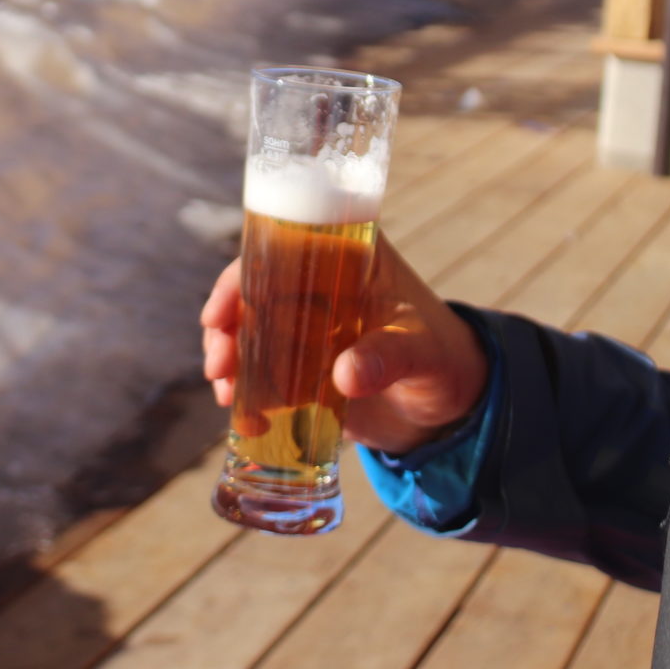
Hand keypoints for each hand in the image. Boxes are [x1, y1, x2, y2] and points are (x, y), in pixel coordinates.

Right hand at [199, 231, 491, 457]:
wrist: (450, 408)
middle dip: (227, 329)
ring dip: (230, 362)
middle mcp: (319, 282)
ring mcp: (306, 324)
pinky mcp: (300, 364)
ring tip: (229, 397)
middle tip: (220, 366)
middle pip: (253, 293)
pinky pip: (261, 371)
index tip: (219, 315)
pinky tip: (248, 417)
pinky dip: (247, 391)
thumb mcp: (424, 353)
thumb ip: (390, 356)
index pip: (280, 251)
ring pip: (250, 333)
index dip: (240, 278)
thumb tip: (346, 375)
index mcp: (348, 255)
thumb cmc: (444, 360)